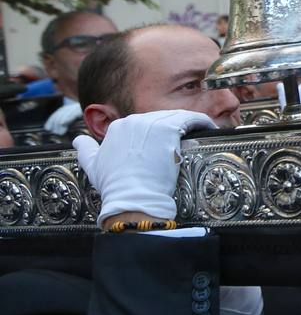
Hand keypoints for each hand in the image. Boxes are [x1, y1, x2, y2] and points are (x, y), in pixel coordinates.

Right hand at [73, 110, 216, 223]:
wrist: (132, 197)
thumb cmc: (116, 186)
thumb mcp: (92, 165)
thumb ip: (85, 149)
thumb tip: (78, 141)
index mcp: (117, 127)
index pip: (145, 124)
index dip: (158, 133)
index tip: (168, 141)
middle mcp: (134, 121)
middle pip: (161, 118)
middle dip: (175, 127)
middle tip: (189, 136)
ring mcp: (151, 124)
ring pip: (177, 116)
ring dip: (191, 122)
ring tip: (203, 129)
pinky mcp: (168, 130)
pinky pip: (190, 118)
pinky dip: (201, 120)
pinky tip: (209, 126)